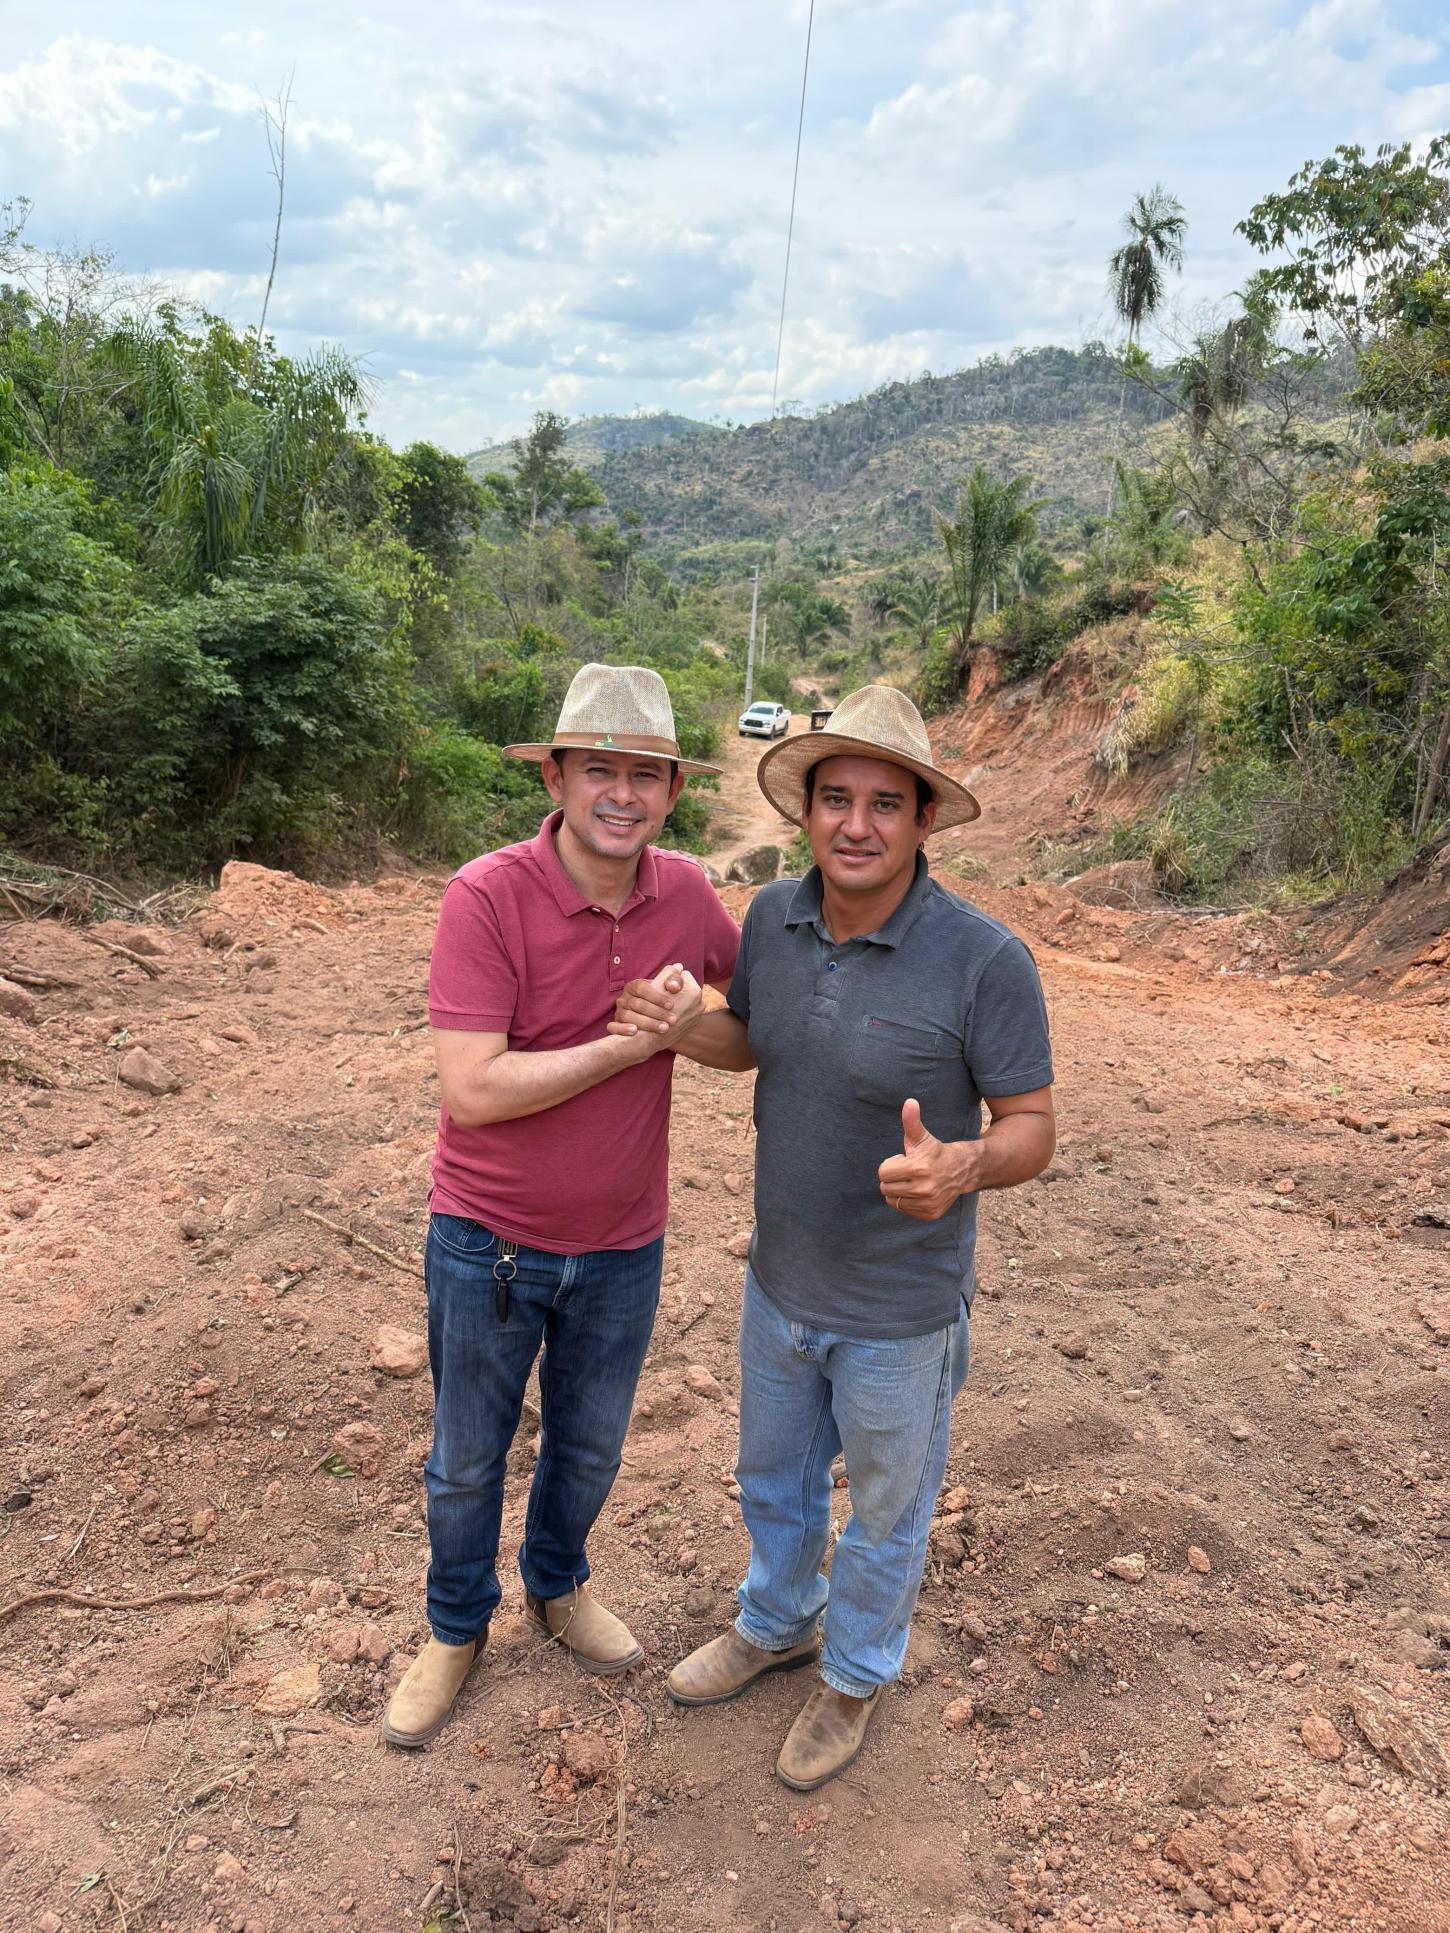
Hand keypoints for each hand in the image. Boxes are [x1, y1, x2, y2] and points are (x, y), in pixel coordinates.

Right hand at [607, 964, 703, 1058]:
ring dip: (646, 1023)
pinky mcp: (614, 1024)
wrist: (653, 1018)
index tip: (672, 1005)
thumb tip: (679, 967)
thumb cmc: (660, 1002)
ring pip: (628, 1017)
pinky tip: (634, 1032)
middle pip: (637, 1004)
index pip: (643, 988)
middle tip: (673, 1020)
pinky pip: (612, 1027)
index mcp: (634, 986)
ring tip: (664, 1029)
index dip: (657, 997)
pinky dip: (621, 1029)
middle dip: (656, 1013)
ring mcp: (618, 1012)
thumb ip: (674, 979)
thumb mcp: (667, 989)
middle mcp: (624, 998)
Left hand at [877, 1099, 975, 1219]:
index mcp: (918, 1168)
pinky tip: (919, 1192)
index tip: (904, 1160)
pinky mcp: (931, 1214)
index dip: (891, 1164)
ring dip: (899, 1191)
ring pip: (893, 1201)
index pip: (883, 1172)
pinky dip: (908, 1202)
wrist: (963, 1169)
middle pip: (886, 1188)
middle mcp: (923, 1189)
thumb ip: (911, 1121)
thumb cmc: (936, 1151)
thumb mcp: (922, 1136)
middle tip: (909, 1171)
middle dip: (893, 1178)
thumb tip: (909, 1102)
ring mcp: (927, 1204)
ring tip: (913, 1181)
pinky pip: (904, 1210)